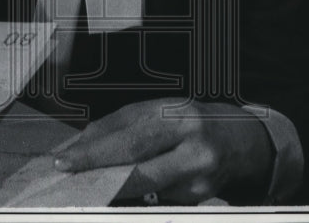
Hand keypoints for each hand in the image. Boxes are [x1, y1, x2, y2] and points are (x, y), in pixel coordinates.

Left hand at [52, 99, 276, 203]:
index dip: (94, 148)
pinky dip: (134, 194)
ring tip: (87, 182)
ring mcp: (199, 176)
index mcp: (180, 114)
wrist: (244, 142)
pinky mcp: (200, 198)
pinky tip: (120, 189)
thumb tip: (82, 144)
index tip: (65, 158)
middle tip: (67, 173)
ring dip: (111, 185)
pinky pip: (157, 198)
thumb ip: (124, 125)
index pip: (130, 134)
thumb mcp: (163, 110)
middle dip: (97, 169)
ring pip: (144, 186)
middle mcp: (193, 144)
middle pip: (136, 162)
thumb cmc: (194, 122)